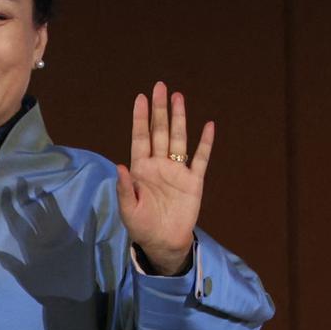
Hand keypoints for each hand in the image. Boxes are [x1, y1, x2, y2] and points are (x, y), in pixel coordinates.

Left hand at [115, 81, 212, 274]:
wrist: (164, 243)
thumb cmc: (142, 226)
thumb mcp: (128, 210)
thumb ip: (125, 188)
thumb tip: (121, 165)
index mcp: (141, 169)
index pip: (140, 138)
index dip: (140, 118)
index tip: (140, 98)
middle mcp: (159, 165)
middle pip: (159, 132)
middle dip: (159, 110)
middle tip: (160, 87)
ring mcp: (177, 171)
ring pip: (178, 139)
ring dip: (179, 119)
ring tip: (178, 97)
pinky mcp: (193, 181)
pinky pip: (200, 159)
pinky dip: (205, 143)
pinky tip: (208, 126)